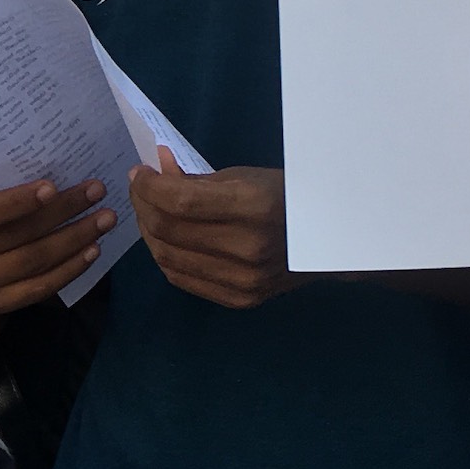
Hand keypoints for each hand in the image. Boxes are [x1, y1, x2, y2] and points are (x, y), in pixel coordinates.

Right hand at [0, 177, 112, 314]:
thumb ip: (10, 185)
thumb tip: (64, 173)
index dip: (19, 201)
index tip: (52, 186)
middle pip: (19, 236)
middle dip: (64, 212)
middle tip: (97, 192)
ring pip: (34, 262)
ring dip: (75, 240)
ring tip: (104, 220)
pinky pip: (39, 288)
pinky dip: (70, 269)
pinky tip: (92, 251)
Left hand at [128, 154, 291, 308]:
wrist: (329, 242)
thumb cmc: (286, 198)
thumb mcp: (244, 178)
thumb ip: (195, 180)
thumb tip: (155, 170)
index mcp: (254, 206)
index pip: (179, 201)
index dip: (149, 187)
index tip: (139, 174)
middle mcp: (247, 247)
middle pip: (169, 230)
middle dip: (143, 206)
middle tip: (140, 191)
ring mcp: (244, 279)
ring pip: (168, 257)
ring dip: (149, 232)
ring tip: (149, 213)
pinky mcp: (240, 298)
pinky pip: (183, 279)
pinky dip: (166, 256)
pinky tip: (165, 239)